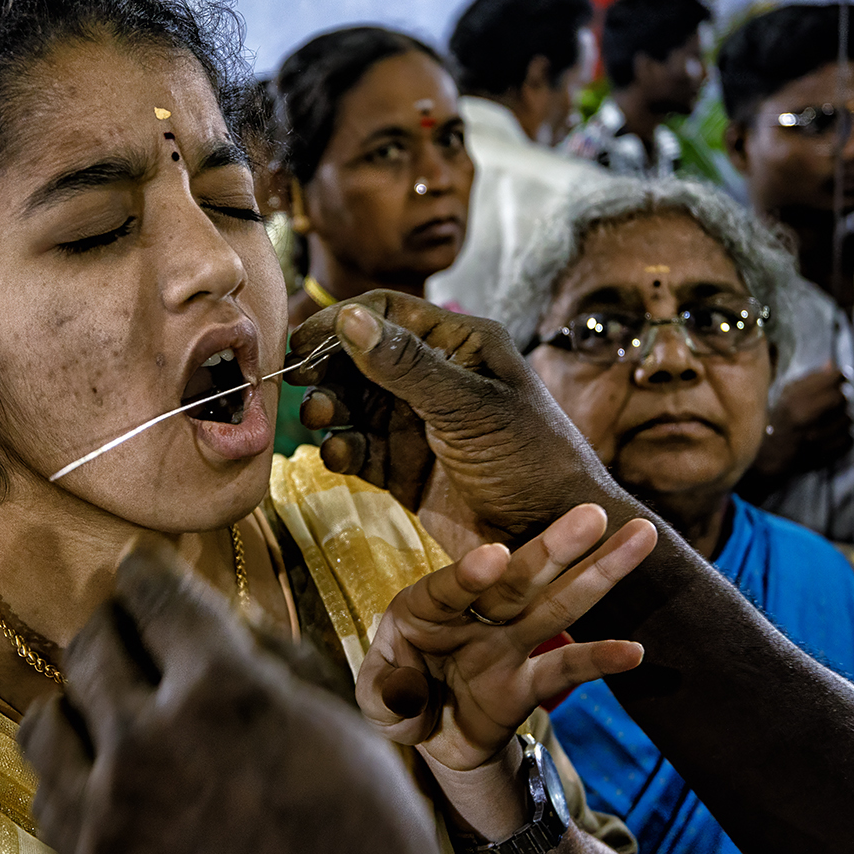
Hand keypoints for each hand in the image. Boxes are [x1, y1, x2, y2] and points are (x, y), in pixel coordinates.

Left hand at [18, 541, 467, 853]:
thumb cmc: (371, 845)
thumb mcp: (347, 729)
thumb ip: (275, 660)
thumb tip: (221, 619)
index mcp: (226, 691)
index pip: (152, 596)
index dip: (146, 572)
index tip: (143, 569)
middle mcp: (152, 740)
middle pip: (91, 644)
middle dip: (114, 627)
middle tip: (132, 631)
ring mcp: (111, 813)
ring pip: (48, 716)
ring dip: (80, 700)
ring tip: (113, 708)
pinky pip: (49, 794)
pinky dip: (74, 774)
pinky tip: (110, 777)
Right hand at [288, 292, 624, 545]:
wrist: (554, 541)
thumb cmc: (532, 461)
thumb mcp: (470, 407)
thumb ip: (406, 365)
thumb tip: (348, 317)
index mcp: (460, 345)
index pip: (387, 312)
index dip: (340, 322)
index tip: (299, 342)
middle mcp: (434, 378)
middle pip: (359, 359)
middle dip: (328, 370)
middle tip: (300, 384)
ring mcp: (416, 425)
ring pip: (353, 405)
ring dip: (331, 409)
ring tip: (323, 418)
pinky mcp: (403, 469)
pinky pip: (359, 450)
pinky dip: (342, 451)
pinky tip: (341, 455)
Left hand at [358, 504, 653, 773]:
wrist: (431, 735)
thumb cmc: (396, 700)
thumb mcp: (375, 702)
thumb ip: (384, 696)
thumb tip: (409, 694)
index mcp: (424, 609)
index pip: (447, 588)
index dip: (469, 574)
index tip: (494, 557)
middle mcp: (473, 616)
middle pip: (517, 579)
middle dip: (553, 547)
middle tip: (592, 514)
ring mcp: (506, 644)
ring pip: (555, 606)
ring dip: (598, 573)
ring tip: (640, 536)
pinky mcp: (530, 682)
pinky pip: (567, 669)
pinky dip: (600, 661)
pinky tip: (635, 653)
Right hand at [754, 363, 853, 481]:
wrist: (765, 458)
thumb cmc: (774, 421)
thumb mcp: (786, 395)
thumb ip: (810, 379)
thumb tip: (832, 363)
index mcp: (794, 400)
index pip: (834, 379)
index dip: (839, 377)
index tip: (839, 379)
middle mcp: (807, 418)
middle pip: (843, 398)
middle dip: (841, 398)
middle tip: (834, 402)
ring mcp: (817, 438)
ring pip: (849, 419)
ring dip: (843, 418)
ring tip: (832, 420)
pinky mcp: (825, 455)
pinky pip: (849, 439)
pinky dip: (844, 436)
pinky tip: (833, 434)